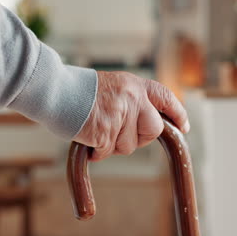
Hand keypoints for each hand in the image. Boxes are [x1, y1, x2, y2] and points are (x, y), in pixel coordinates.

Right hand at [74, 71, 189, 160]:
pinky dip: (96, 150)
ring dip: (110, 145)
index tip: (183, 126)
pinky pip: (107, 151)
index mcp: (133, 84)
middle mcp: (132, 98)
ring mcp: (120, 114)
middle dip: (139, 138)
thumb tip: (138, 124)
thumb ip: (128, 100)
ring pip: (127, 145)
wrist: (54, 90)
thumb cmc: (75, 90)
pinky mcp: (106, 131)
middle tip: (117, 136)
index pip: (165, 97)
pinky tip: (86, 137)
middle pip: (152, 129)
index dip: (176, 113)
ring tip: (94, 129)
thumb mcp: (110, 86)